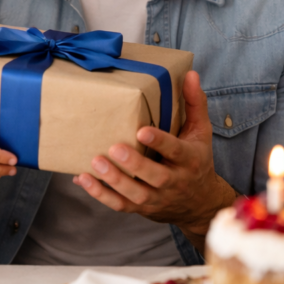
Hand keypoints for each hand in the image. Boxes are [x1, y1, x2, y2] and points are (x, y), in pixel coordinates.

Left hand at [72, 71, 236, 240]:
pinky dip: (101, 195)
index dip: (160, 143)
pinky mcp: (141, 208)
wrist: (199, 203)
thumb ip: (194, 103)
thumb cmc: (197, 159)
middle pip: (155, 177)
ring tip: (95, 163)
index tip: (142, 131)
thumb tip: (191, 74)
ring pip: (136, 195)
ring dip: (114, 181)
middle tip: (114, 148)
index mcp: (189, 160)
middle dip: (134, 165)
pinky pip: (120, 205)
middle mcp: (174, 182)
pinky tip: (82, 179)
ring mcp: (157, 198)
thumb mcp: (201, 132)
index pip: (176, 151)